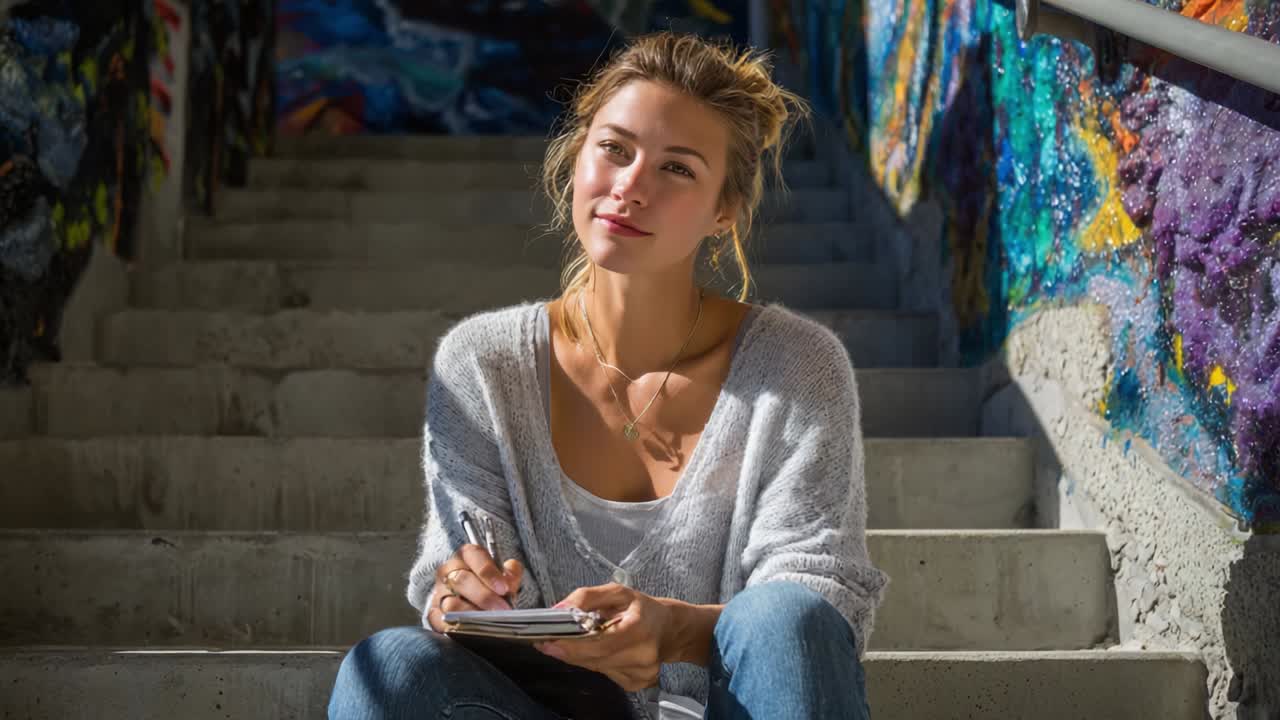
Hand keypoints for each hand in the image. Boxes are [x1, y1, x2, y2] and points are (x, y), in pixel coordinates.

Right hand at [425, 543, 522, 632]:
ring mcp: (438, 591)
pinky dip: (458, 629)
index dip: (489, 572)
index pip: (476, 556)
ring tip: (490, 623)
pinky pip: (441, 622)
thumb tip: (509, 584)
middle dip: (485, 597)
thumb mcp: (503, 573)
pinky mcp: (433, 612)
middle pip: (462, 580)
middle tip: (503, 610)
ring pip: (451, 604)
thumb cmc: (489, 584)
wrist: (469, 598)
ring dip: (472, 615)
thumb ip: (510, 574)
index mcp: (467, 555)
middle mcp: (449, 570)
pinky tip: (473, 632)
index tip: (504, 588)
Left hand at [533, 583, 674, 691]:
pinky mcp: (637, 683)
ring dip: (581, 656)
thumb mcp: (617, 592)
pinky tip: (600, 651)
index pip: (598, 642)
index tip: (546, 640)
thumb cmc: (641, 608)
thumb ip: (586, 597)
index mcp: (639, 628)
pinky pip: (604, 674)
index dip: (570, 643)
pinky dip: (595, 662)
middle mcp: (643, 655)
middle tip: (548, 642)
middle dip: (568, 650)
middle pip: (594, 658)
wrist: (669, 629)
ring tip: (575, 642)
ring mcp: (642, 673)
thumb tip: (558, 609)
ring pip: (596, 667)